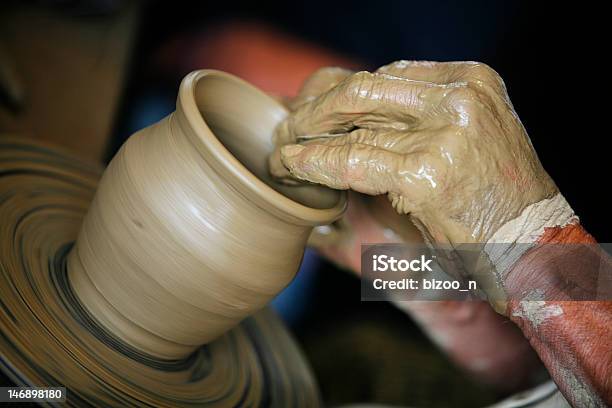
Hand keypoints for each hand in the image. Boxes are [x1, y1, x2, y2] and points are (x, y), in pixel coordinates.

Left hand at [273, 61, 556, 246]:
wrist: (533, 249)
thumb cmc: (492, 203)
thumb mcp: (462, 144)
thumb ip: (413, 123)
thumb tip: (344, 118)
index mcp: (469, 81)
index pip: (382, 74)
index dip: (335, 91)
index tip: (309, 109)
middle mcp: (460, 96)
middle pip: (361, 88)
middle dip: (313, 108)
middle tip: (285, 130)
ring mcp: (446, 131)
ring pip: (350, 122)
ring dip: (304, 137)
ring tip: (280, 152)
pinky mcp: (427, 172)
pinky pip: (351, 160)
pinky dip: (312, 163)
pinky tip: (290, 168)